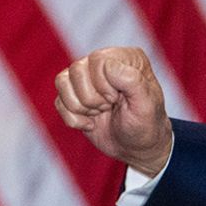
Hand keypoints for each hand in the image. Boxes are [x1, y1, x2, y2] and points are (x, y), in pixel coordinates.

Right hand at [54, 47, 172, 176]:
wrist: (136, 148)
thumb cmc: (146, 124)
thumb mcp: (147, 104)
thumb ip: (133, 81)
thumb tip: (108, 66)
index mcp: (128, 58)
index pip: (98, 60)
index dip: (104, 85)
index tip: (118, 99)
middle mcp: (105, 62)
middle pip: (77, 70)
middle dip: (91, 98)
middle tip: (110, 107)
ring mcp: (88, 77)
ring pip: (62, 82)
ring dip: (81, 107)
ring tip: (101, 112)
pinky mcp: (73, 94)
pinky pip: (58, 101)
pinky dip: (73, 119)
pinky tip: (91, 122)